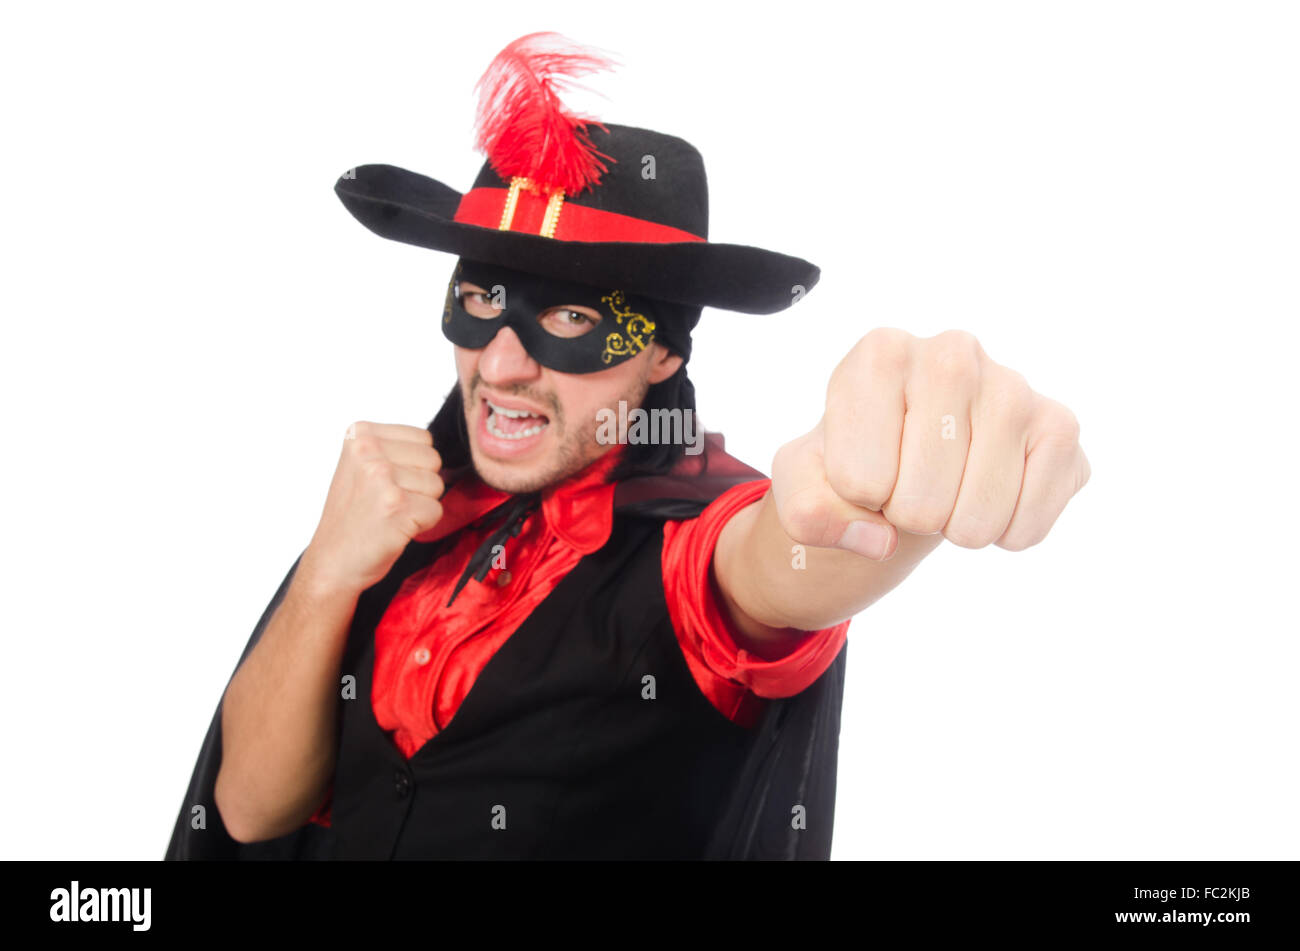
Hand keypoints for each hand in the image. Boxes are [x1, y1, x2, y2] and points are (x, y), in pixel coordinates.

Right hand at [298, 421, 444, 594]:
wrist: (332, 561)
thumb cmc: (353, 517)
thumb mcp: (362, 466)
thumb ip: (397, 450)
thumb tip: (449, 455)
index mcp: (360, 433)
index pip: (423, 438)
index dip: (413, 466)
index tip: (384, 484)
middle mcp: (368, 449)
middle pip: (433, 459)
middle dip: (420, 485)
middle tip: (388, 502)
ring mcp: (382, 476)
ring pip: (437, 485)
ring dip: (420, 505)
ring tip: (390, 515)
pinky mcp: (397, 505)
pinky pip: (436, 510)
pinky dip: (422, 524)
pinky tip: (394, 528)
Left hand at [772, 329, 1089, 559]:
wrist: (911, 454)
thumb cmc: (851, 460)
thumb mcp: (801, 484)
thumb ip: (807, 514)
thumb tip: (881, 542)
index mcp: (879, 354)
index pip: (857, 479)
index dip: (856, 497)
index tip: (863, 467)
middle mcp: (953, 353)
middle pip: (920, 503)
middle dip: (906, 515)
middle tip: (908, 482)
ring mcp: (1014, 387)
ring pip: (976, 519)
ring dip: (954, 528)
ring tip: (947, 487)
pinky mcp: (1061, 429)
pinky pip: (1027, 525)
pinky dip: (1003, 534)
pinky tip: (988, 495)